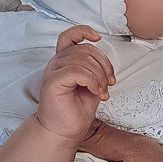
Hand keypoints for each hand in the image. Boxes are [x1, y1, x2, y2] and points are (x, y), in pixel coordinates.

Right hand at [33, 26, 114, 144]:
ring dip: (100, 77)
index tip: (97, 38)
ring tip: (102, 92)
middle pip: (85, 49)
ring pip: (84, 61)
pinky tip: (96, 93)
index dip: (83, 31)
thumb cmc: (77, 109)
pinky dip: (93, 82)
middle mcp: (57, 62)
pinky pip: (78, 72)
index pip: (69, 35)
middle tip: (109, 84)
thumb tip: (105, 58)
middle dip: (104, 65)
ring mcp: (53, 71)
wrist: (65, 131)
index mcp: (64, 60)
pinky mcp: (52, 81)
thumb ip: (94, 68)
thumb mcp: (92, 84)